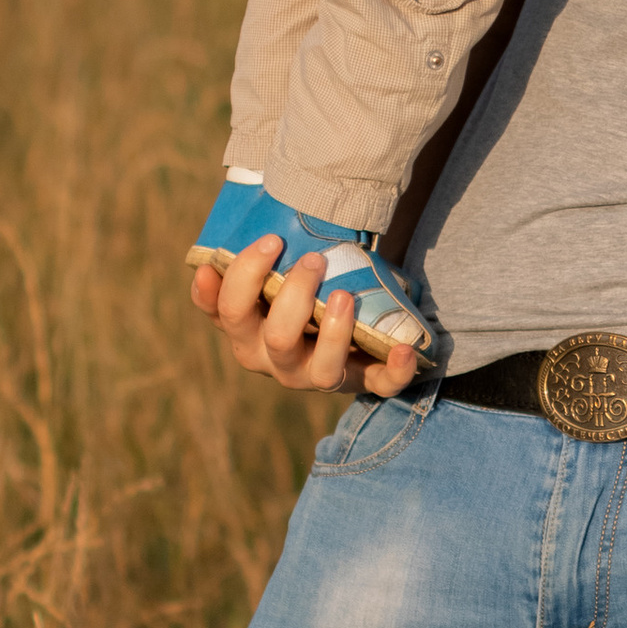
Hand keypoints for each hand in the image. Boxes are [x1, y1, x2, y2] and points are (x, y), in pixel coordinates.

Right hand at [191, 237, 420, 397]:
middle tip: (314, 260)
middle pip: (276, 338)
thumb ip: (253, 263)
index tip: (271, 240)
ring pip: (321, 371)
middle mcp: (275, 360)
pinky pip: (381, 386)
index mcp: (247, 332)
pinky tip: (404, 348)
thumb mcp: (270, 277)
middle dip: (295, 296)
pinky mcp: (362, 383)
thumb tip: (222, 245)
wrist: (340, 327)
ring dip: (335, 333)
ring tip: (345, 295)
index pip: (228, 311)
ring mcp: (318, 376)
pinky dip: (395, 371)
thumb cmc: (296, 292)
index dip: (243, 278)